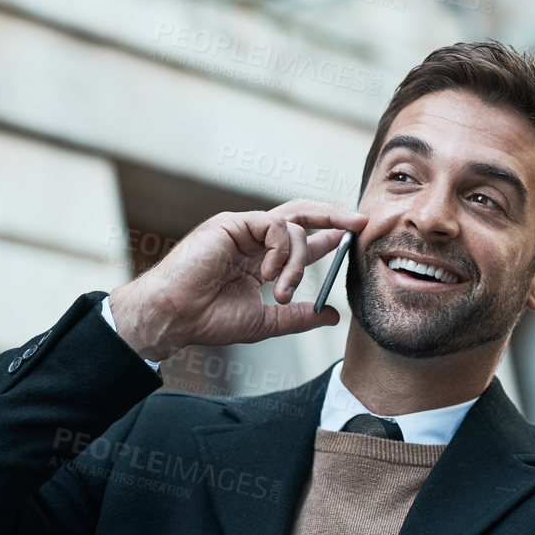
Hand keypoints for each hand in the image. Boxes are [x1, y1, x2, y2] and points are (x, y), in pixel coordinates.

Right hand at [108, 200, 367, 361]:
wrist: (174, 317)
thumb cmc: (208, 319)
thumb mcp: (266, 320)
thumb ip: (298, 316)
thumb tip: (332, 316)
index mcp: (258, 257)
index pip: (300, 238)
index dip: (328, 234)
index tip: (353, 234)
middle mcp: (251, 238)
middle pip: (300, 214)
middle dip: (332, 216)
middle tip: (359, 223)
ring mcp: (241, 228)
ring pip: (291, 227)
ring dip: (296, 262)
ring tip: (280, 291)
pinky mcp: (231, 224)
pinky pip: (273, 226)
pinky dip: (279, 252)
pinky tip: (265, 275)